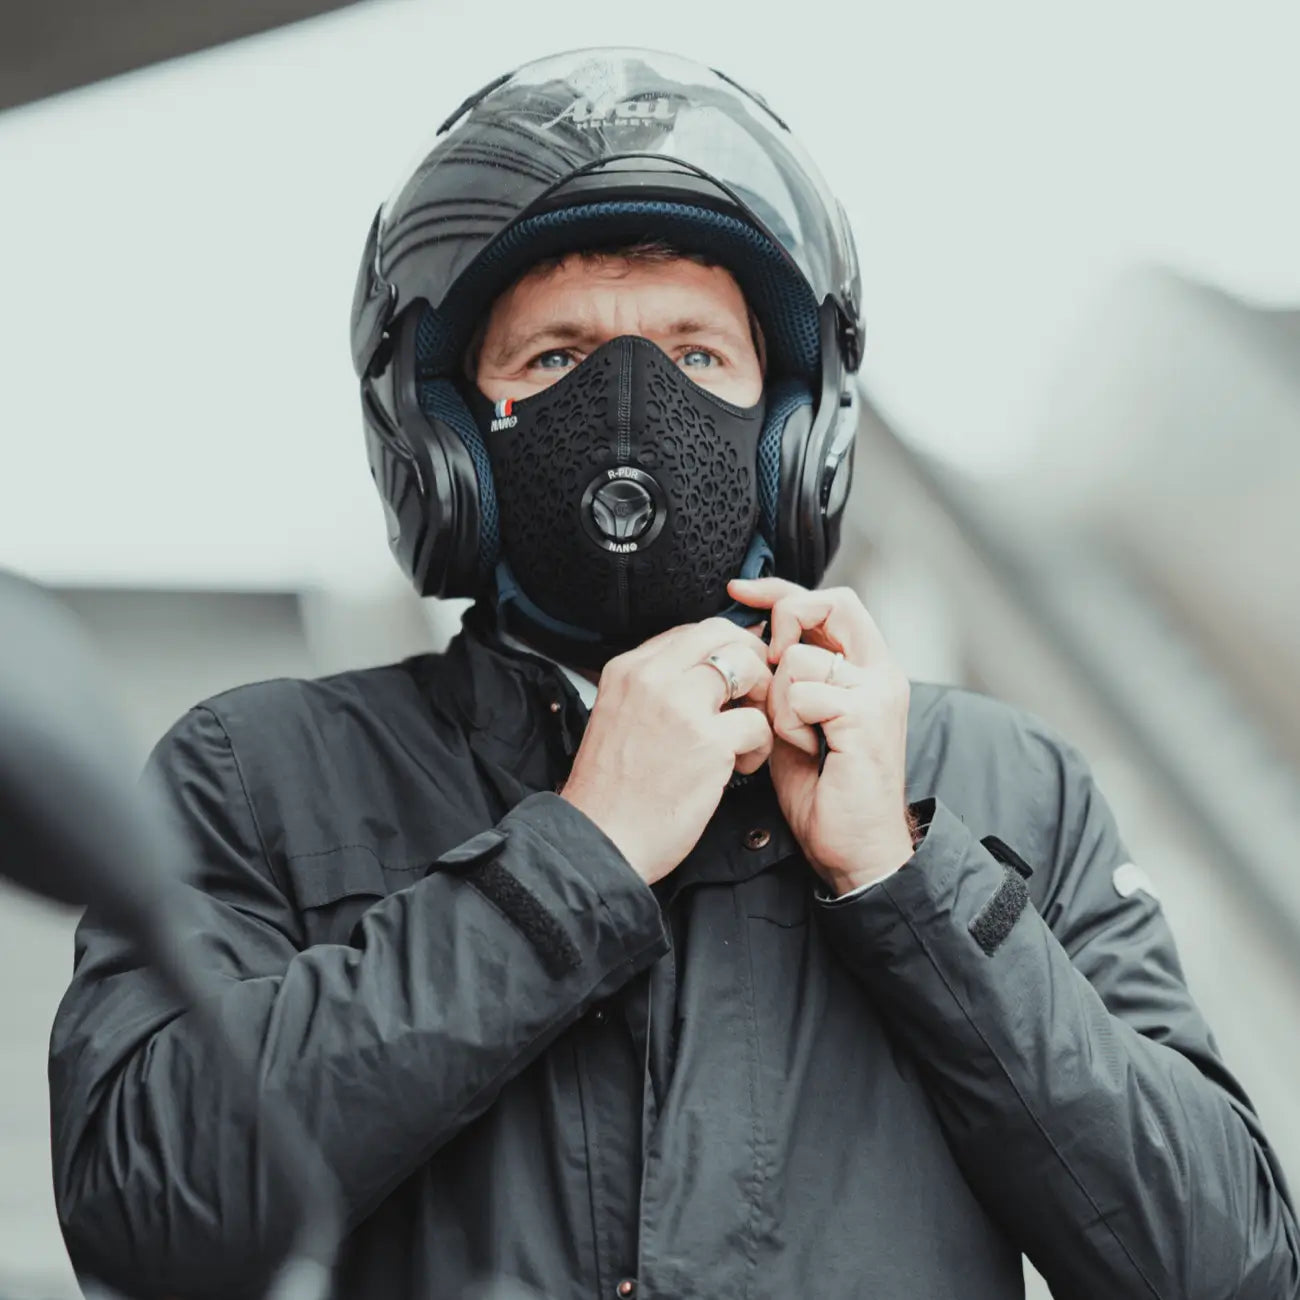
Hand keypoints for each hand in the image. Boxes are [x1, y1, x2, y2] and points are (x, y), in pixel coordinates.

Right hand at [560, 618, 773, 885]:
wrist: (599, 842)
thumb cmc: (612, 792)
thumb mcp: (618, 716)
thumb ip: (656, 688)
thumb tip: (706, 671)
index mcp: (627, 669)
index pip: (693, 631)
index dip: (724, 649)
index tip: (734, 675)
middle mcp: (652, 678)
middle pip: (725, 636)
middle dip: (751, 660)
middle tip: (753, 696)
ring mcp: (682, 707)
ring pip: (750, 669)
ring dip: (760, 701)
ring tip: (744, 736)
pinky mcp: (709, 743)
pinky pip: (759, 724)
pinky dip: (759, 746)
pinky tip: (738, 767)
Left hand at [729, 578, 913, 894]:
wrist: (856, 848)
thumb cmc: (825, 793)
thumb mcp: (794, 720)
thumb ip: (782, 678)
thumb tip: (746, 641)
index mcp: (865, 669)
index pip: (827, 602)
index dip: (780, 590)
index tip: (739, 591)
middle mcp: (880, 672)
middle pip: (831, 602)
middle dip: (786, 620)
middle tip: (768, 663)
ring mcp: (878, 691)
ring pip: (799, 656)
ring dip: (779, 699)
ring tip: (796, 736)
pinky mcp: (866, 715)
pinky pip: (802, 692)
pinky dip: (789, 723)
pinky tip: (805, 749)